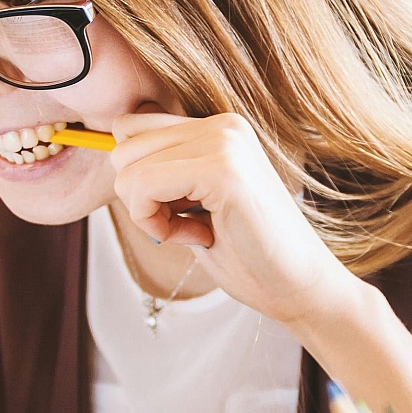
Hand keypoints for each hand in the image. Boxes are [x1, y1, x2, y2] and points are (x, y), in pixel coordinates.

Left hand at [111, 111, 358, 329]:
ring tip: (193, 230)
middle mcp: (222, 125)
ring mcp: (225, 142)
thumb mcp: (194, 204)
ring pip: (127, 168)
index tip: (174, 212)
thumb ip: (164, 174)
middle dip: (138, 197)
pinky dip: (154, 222)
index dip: (137, 180)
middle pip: (122, 146)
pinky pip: (143, 186)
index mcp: (217, 128)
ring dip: (147, 213)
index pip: (131, 129)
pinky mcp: (223, 170)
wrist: (298, 287)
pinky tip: (196, 237)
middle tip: (183, 226)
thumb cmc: (246, 254)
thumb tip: (113, 153)